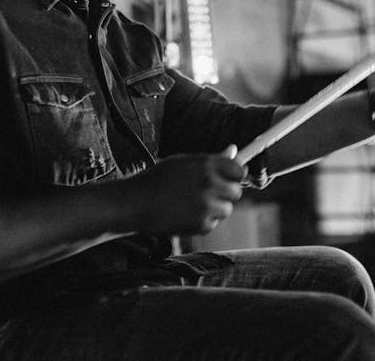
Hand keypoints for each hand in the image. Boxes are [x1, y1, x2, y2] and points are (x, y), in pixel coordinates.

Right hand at [123, 145, 245, 235]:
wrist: (135, 203)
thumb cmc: (158, 179)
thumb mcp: (184, 163)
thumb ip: (211, 160)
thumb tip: (234, 149)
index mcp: (206, 165)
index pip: (239, 171)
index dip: (236, 175)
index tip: (231, 178)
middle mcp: (209, 184)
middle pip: (236, 192)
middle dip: (226, 194)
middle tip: (211, 194)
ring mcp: (206, 206)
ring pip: (226, 209)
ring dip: (215, 209)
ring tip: (193, 205)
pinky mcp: (201, 224)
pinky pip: (212, 223)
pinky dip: (203, 221)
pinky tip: (185, 215)